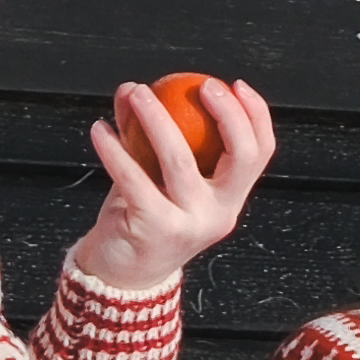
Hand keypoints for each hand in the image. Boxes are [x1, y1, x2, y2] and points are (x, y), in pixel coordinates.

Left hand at [67, 71, 276, 293]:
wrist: (122, 276)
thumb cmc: (143, 218)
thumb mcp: (157, 176)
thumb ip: (149, 135)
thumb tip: (133, 88)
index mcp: (229, 199)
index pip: (259, 152)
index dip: (255, 114)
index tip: (235, 84)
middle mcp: (218, 213)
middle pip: (239, 155)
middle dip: (227, 113)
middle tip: (201, 85)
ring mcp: (190, 223)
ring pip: (180, 160)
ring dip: (156, 118)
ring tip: (135, 94)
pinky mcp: (155, 228)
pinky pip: (134, 178)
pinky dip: (114, 149)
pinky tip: (99, 130)